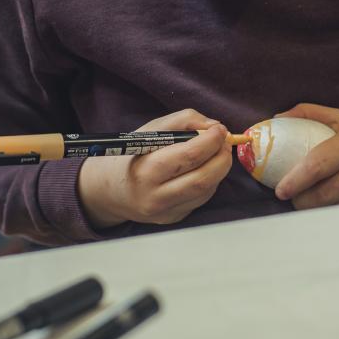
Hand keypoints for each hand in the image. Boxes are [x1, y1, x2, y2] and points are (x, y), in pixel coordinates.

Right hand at [77, 109, 232, 228]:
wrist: (113, 190)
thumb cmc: (134, 154)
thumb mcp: (152, 130)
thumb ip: (184, 121)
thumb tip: (215, 126)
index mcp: (146, 171)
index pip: (188, 156)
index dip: (210, 141)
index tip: (220, 129)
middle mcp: (155, 197)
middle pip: (202, 179)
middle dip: (221, 157)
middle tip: (225, 142)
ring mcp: (166, 212)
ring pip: (206, 190)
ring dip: (219, 168)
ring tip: (217, 152)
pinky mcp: (174, 218)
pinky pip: (201, 198)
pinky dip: (210, 180)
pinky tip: (204, 168)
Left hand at [273, 104, 338, 209]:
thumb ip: (309, 114)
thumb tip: (276, 119)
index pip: (319, 165)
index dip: (296, 181)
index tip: (280, 190)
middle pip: (327, 194)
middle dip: (304, 201)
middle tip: (294, 199)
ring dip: (321, 211)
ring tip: (310, 204)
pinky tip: (334, 208)